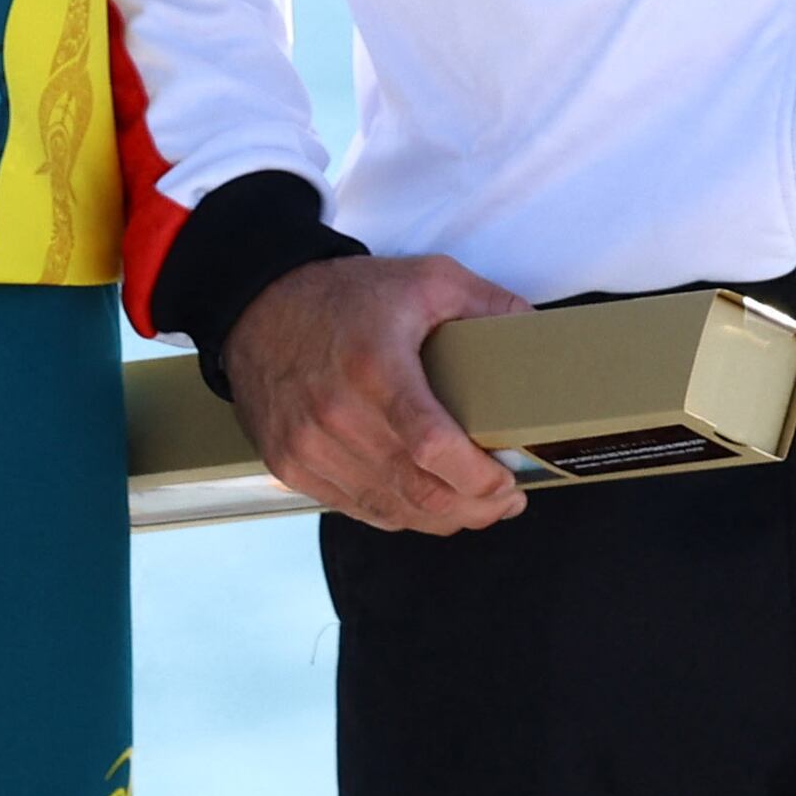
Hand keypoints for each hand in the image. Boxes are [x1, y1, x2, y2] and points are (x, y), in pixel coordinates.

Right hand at [218, 253, 531, 534]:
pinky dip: (398, 513)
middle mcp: (336, 416)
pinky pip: (357, 509)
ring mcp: (308, 447)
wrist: (256, 303)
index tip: (509, 481)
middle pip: (419, 492)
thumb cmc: (343, 294)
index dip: (479, 480)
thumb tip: (539, 336)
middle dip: (475, 508)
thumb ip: (488, 304)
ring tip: (472, 505)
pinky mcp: (289, 465)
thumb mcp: (425, 278)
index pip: (434, 448)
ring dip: (442, 517)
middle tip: (505, 499)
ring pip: (392, 511)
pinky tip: (423, 501)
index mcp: (374, 368)